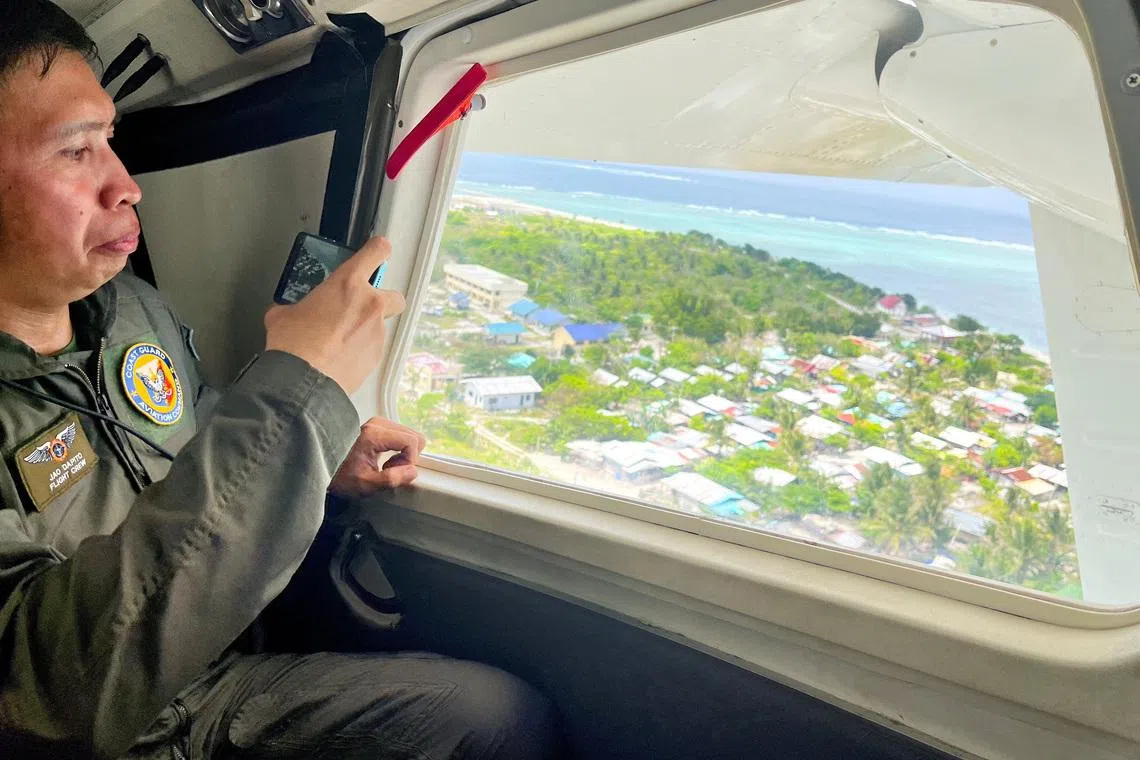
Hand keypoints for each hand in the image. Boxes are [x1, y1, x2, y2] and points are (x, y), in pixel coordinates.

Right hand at [264, 237, 405, 394]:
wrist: (302, 380)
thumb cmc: (294, 345)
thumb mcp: (284, 314)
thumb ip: (296, 306)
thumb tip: (290, 314)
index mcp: (348, 284)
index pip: (376, 253)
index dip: (378, 250)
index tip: (378, 250)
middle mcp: (369, 305)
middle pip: (394, 295)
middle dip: (383, 301)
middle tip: (362, 309)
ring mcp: (376, 332)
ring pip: (381, 326)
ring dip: (366, 330)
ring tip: (341, 342)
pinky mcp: (376, 356)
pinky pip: (374, 347)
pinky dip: (362, 350)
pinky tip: (342, 357)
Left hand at [330, 417, 426, 496]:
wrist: (323, 467)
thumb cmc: (339, 476)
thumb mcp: (365, 484)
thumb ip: (391, 479)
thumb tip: (412, 472)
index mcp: (374, 435)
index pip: (411, 441)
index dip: (411, 460)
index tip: (399, 473)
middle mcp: (377, 424)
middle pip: (413, 436)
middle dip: (408, 457)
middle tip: (392, 470)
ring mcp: (377, 423)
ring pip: (409, 436)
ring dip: (404, 454)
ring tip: (387, 466)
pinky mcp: (378, 426)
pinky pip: (401, 436)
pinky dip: (399, 449)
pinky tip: (385, 459)